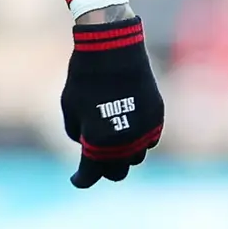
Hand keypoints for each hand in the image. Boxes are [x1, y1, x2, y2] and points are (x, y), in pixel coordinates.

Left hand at [60, 7, 164, 186]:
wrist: (113, 49)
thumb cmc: (84, 77)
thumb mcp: (70, 108)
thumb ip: (77, 134)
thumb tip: (87, 145)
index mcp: (98, 143)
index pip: (90, 174)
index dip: (81, 179)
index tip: (76, 179)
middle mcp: (125, 142)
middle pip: (117, 172)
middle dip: (104, 170)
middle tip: (95, 163)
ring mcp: (144, 130)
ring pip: (136, 158)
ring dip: (123, 156)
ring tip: (112, 145)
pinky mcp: (157, 116)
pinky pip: (149, 140)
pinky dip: (138, 140)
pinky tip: (127, 130)